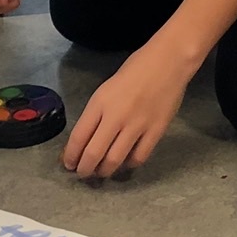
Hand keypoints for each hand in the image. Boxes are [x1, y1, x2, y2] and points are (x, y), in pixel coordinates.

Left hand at [61, 46, 191, 179]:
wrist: (168, 62)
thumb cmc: (135, 70)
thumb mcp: (106, 89)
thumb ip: (96, 114)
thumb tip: (87, 139)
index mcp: (99, 103)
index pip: (79, 137)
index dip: (71, 156)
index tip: (69, 164)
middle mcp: (115, 116)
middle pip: (94, 153)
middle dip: (85, 169)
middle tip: (83, 174)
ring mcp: (137, 125)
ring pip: (115, 160)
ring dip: (105, 171)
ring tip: (102, 172)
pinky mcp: (156, 131)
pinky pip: (139, 157)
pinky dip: (129, 165)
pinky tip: (125, 163)